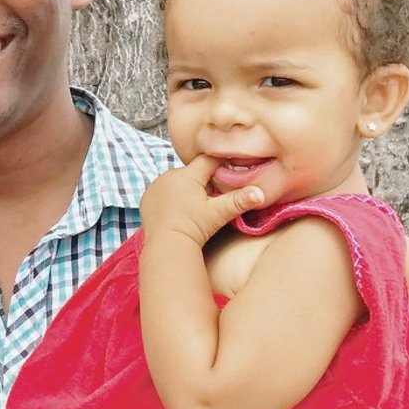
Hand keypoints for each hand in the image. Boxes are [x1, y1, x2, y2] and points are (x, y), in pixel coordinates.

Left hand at [140, 155, 265, 247]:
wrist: (167, 246)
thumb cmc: (194, 229)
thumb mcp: (218, 213)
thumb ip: (240, 200)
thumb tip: (261, 193)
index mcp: (187, 175)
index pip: (208, 161)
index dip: (220, 168)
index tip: (227, 176)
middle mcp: (168, 175)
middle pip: (192, 173)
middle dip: (202, 181)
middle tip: (211, 197)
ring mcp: (155, 186)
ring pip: (177, 181)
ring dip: (186, 189)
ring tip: (193, 206)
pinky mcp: (146, 197)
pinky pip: (163, 191)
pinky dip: (171, 197)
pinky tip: (177, 210)